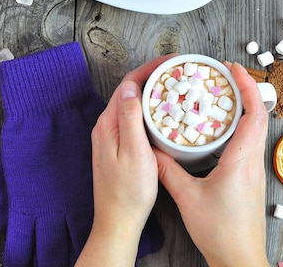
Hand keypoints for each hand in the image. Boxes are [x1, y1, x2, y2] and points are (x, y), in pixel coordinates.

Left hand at [76, 55, 172, 265]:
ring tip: (173, 86)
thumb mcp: (135, 152)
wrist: (118, 220)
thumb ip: (130, 118)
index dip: (150, 68)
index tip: (171, 61)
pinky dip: (147, 110)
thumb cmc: (129, 191)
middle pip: (129, 91)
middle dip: (152, 76)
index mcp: (109, 124)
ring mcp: (110, 137)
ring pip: (131, 104)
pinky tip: (161, 114)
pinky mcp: (116, 147)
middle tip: (177, 71)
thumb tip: (132, 86)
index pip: (128, 84)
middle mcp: (106, 127)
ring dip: (150, 92)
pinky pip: (132, 119)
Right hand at [154, 62, 270, 266]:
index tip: (232, 68)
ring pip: (255, 129)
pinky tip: (219, 129)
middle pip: (258, 115)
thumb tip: (152, 150)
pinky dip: (239, 127)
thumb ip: (168, 171)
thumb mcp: (187, 198)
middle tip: (223, 76)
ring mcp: (253, 170)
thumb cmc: (220, 232)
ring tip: (220, 96)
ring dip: (243, 108)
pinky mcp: (249, 178)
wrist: (239, 258)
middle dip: (244, 90)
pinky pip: (249, 142)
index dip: (247, 86)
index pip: (254, 114)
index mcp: (241, 160)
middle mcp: (252, 161)